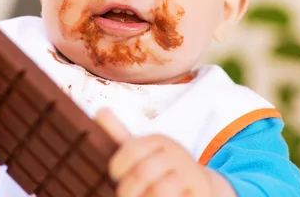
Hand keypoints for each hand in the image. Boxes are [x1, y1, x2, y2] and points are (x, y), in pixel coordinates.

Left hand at [96, 109, 235, 196]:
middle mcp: (177, 153)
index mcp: (160, 140)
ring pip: (159, 191)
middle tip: (126, 196)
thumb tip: (99, 110)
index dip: (117, 167)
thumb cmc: (161, 169)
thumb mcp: (142, 150)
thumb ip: (120, 133)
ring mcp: (190, 173)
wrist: (199, 185)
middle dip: (128, 190)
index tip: (116, 176)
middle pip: (143, 172)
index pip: (131, 149)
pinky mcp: (201, 191)